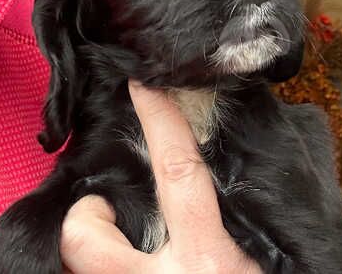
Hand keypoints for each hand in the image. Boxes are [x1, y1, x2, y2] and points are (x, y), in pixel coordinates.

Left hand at [60, 80, 260, 273]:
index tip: (143, 85)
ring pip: (77, 264)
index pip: (177, 172)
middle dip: (86, 212)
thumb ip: (244, 209)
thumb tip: (232, 164)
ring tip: (123, 244)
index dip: (160, 120)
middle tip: (110, 209)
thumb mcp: (264, 252)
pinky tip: (133, 259)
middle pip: (86, 236)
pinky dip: (101, 264)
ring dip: (95, 244)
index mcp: (207, 257)